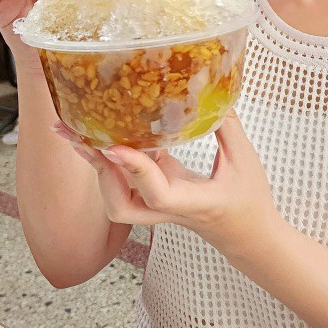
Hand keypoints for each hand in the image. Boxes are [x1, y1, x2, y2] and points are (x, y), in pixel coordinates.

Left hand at [54, 111, 282, 261]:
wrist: (249, 238)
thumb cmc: (250, 202)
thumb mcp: (245, 160)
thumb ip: (226, 126)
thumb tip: (212, 89)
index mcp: (192, 203)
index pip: (157, 194)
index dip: (134, 170)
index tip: (114, 146)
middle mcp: (168, 210)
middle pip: (119, 206)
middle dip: (99, 172)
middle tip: (79, 137)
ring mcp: (158, 207)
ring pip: (116, 199)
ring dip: (98, 168)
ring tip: (77, 133)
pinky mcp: (156, 198)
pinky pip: (126, 183)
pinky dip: (113, 160)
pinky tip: (106, 133)